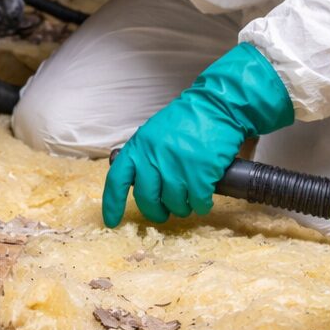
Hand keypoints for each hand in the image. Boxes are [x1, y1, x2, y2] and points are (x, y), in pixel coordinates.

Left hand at [103, 43, 292, 225]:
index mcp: (138, 147)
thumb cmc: (186, 121)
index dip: (112, 205)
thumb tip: (137, 182)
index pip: (116, 180)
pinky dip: (201, 205)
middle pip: (147, 199)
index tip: (113, 222)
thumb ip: (143, 156)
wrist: (216, 107)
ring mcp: (177, 166)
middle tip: (163, 212)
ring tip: (188, 201)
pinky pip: (197, 201)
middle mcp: (154, 158)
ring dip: (181, 208)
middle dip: (155, 211)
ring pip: (173, 204)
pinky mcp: (200, 173)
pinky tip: (203, 199)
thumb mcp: (154, 134)